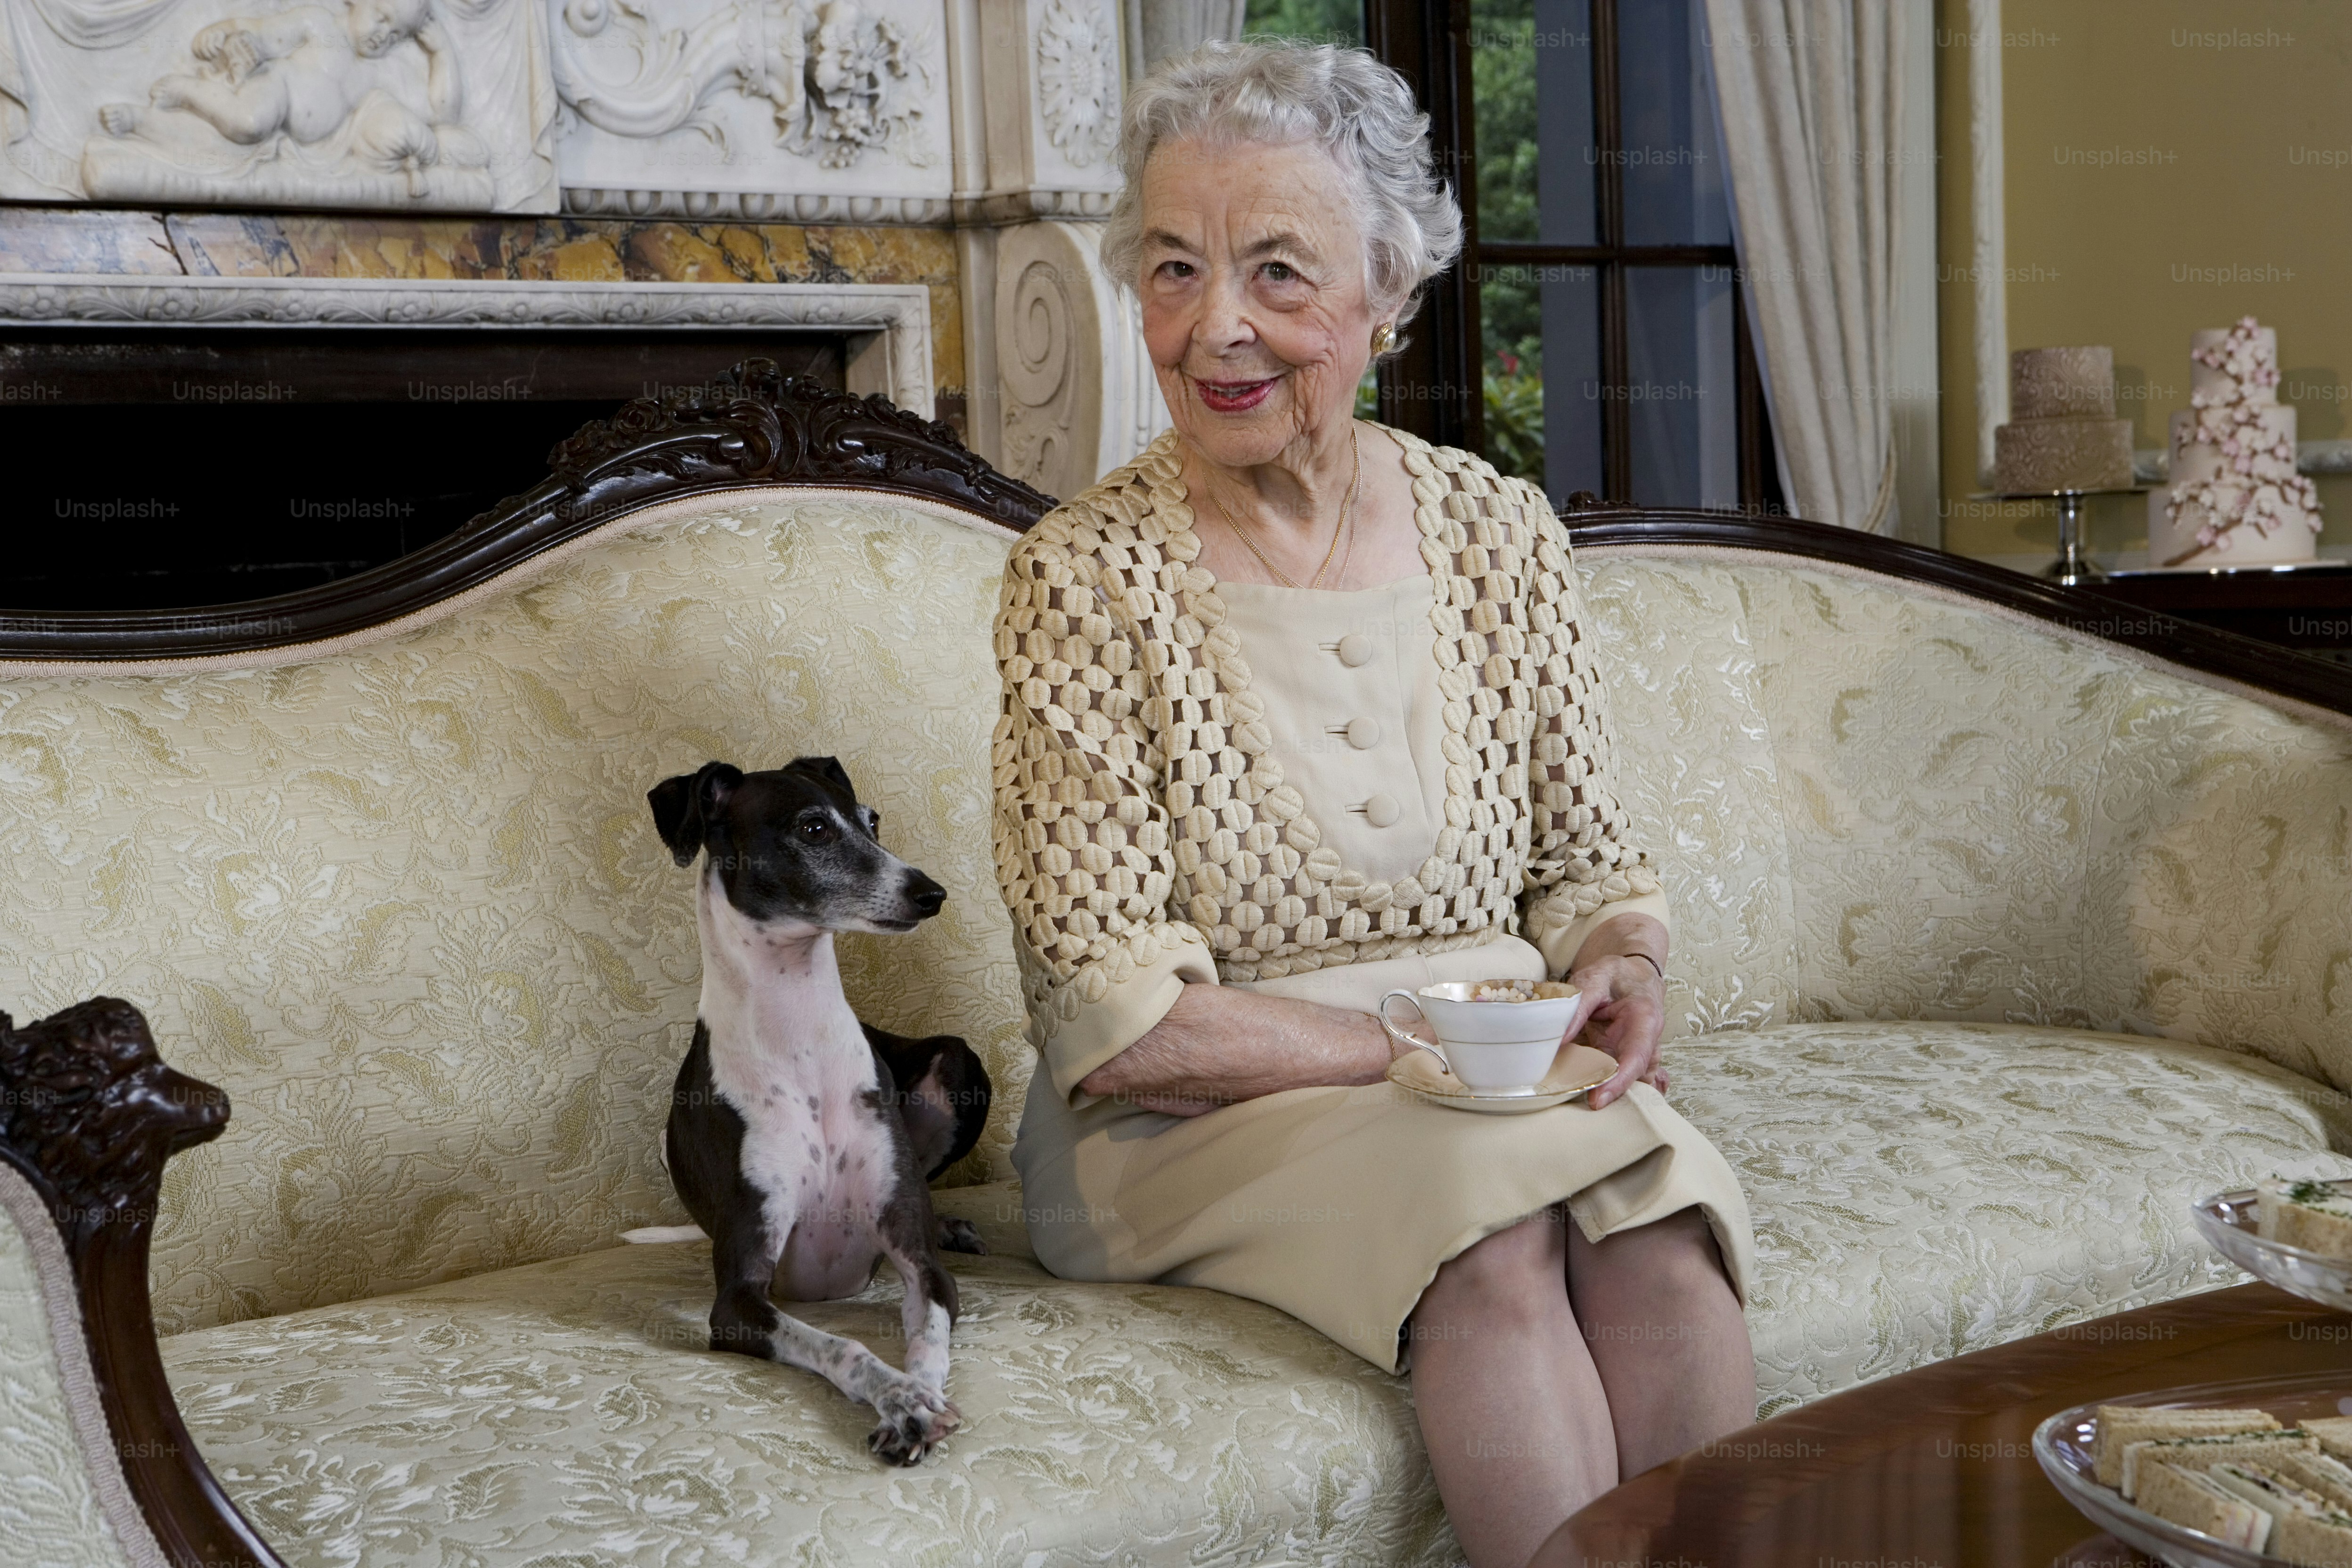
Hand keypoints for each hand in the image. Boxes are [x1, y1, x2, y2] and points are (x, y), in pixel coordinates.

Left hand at [1561, 954, 1665, 1109]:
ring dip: (1608, 1093)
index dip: (1619, 1082)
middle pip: (1633, 1078)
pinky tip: (1590, 1094)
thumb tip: (1558, 1041)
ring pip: (1628, 1082)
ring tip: (1581, 1101)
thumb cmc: (1616, 973)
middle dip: (1612, 1094)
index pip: (1636, 1058)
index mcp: (1645, 1020)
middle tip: (1582, 1105)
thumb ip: (1578, 1007)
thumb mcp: (1595, 977)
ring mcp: (1635, 1053)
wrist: (1631, 972)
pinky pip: (1618, 1078)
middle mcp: (1645, 1042)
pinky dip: (1605, 1087)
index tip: (1597, 1100)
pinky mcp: (1622, 1057)